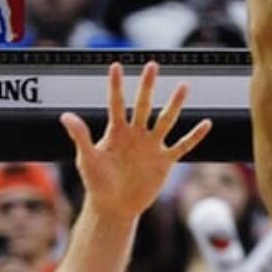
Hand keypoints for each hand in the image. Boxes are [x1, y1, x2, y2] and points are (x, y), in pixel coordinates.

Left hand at [61, 62, 211, 223]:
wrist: (114, 207)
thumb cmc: (97, 183)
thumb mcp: (87, 159)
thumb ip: (80, 136)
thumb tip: (65, 116)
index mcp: (116, 132)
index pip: (116, 103)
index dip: (115, 85)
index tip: (116, 65)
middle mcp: (136, 134)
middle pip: (143, 105)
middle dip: (147, 86)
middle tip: (152, 65)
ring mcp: (151, 146)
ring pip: (165, 120)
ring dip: (174, 104)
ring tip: (183, 86)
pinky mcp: (164, 161)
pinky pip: (182, 146)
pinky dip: (193, 137)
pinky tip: (206, 124)